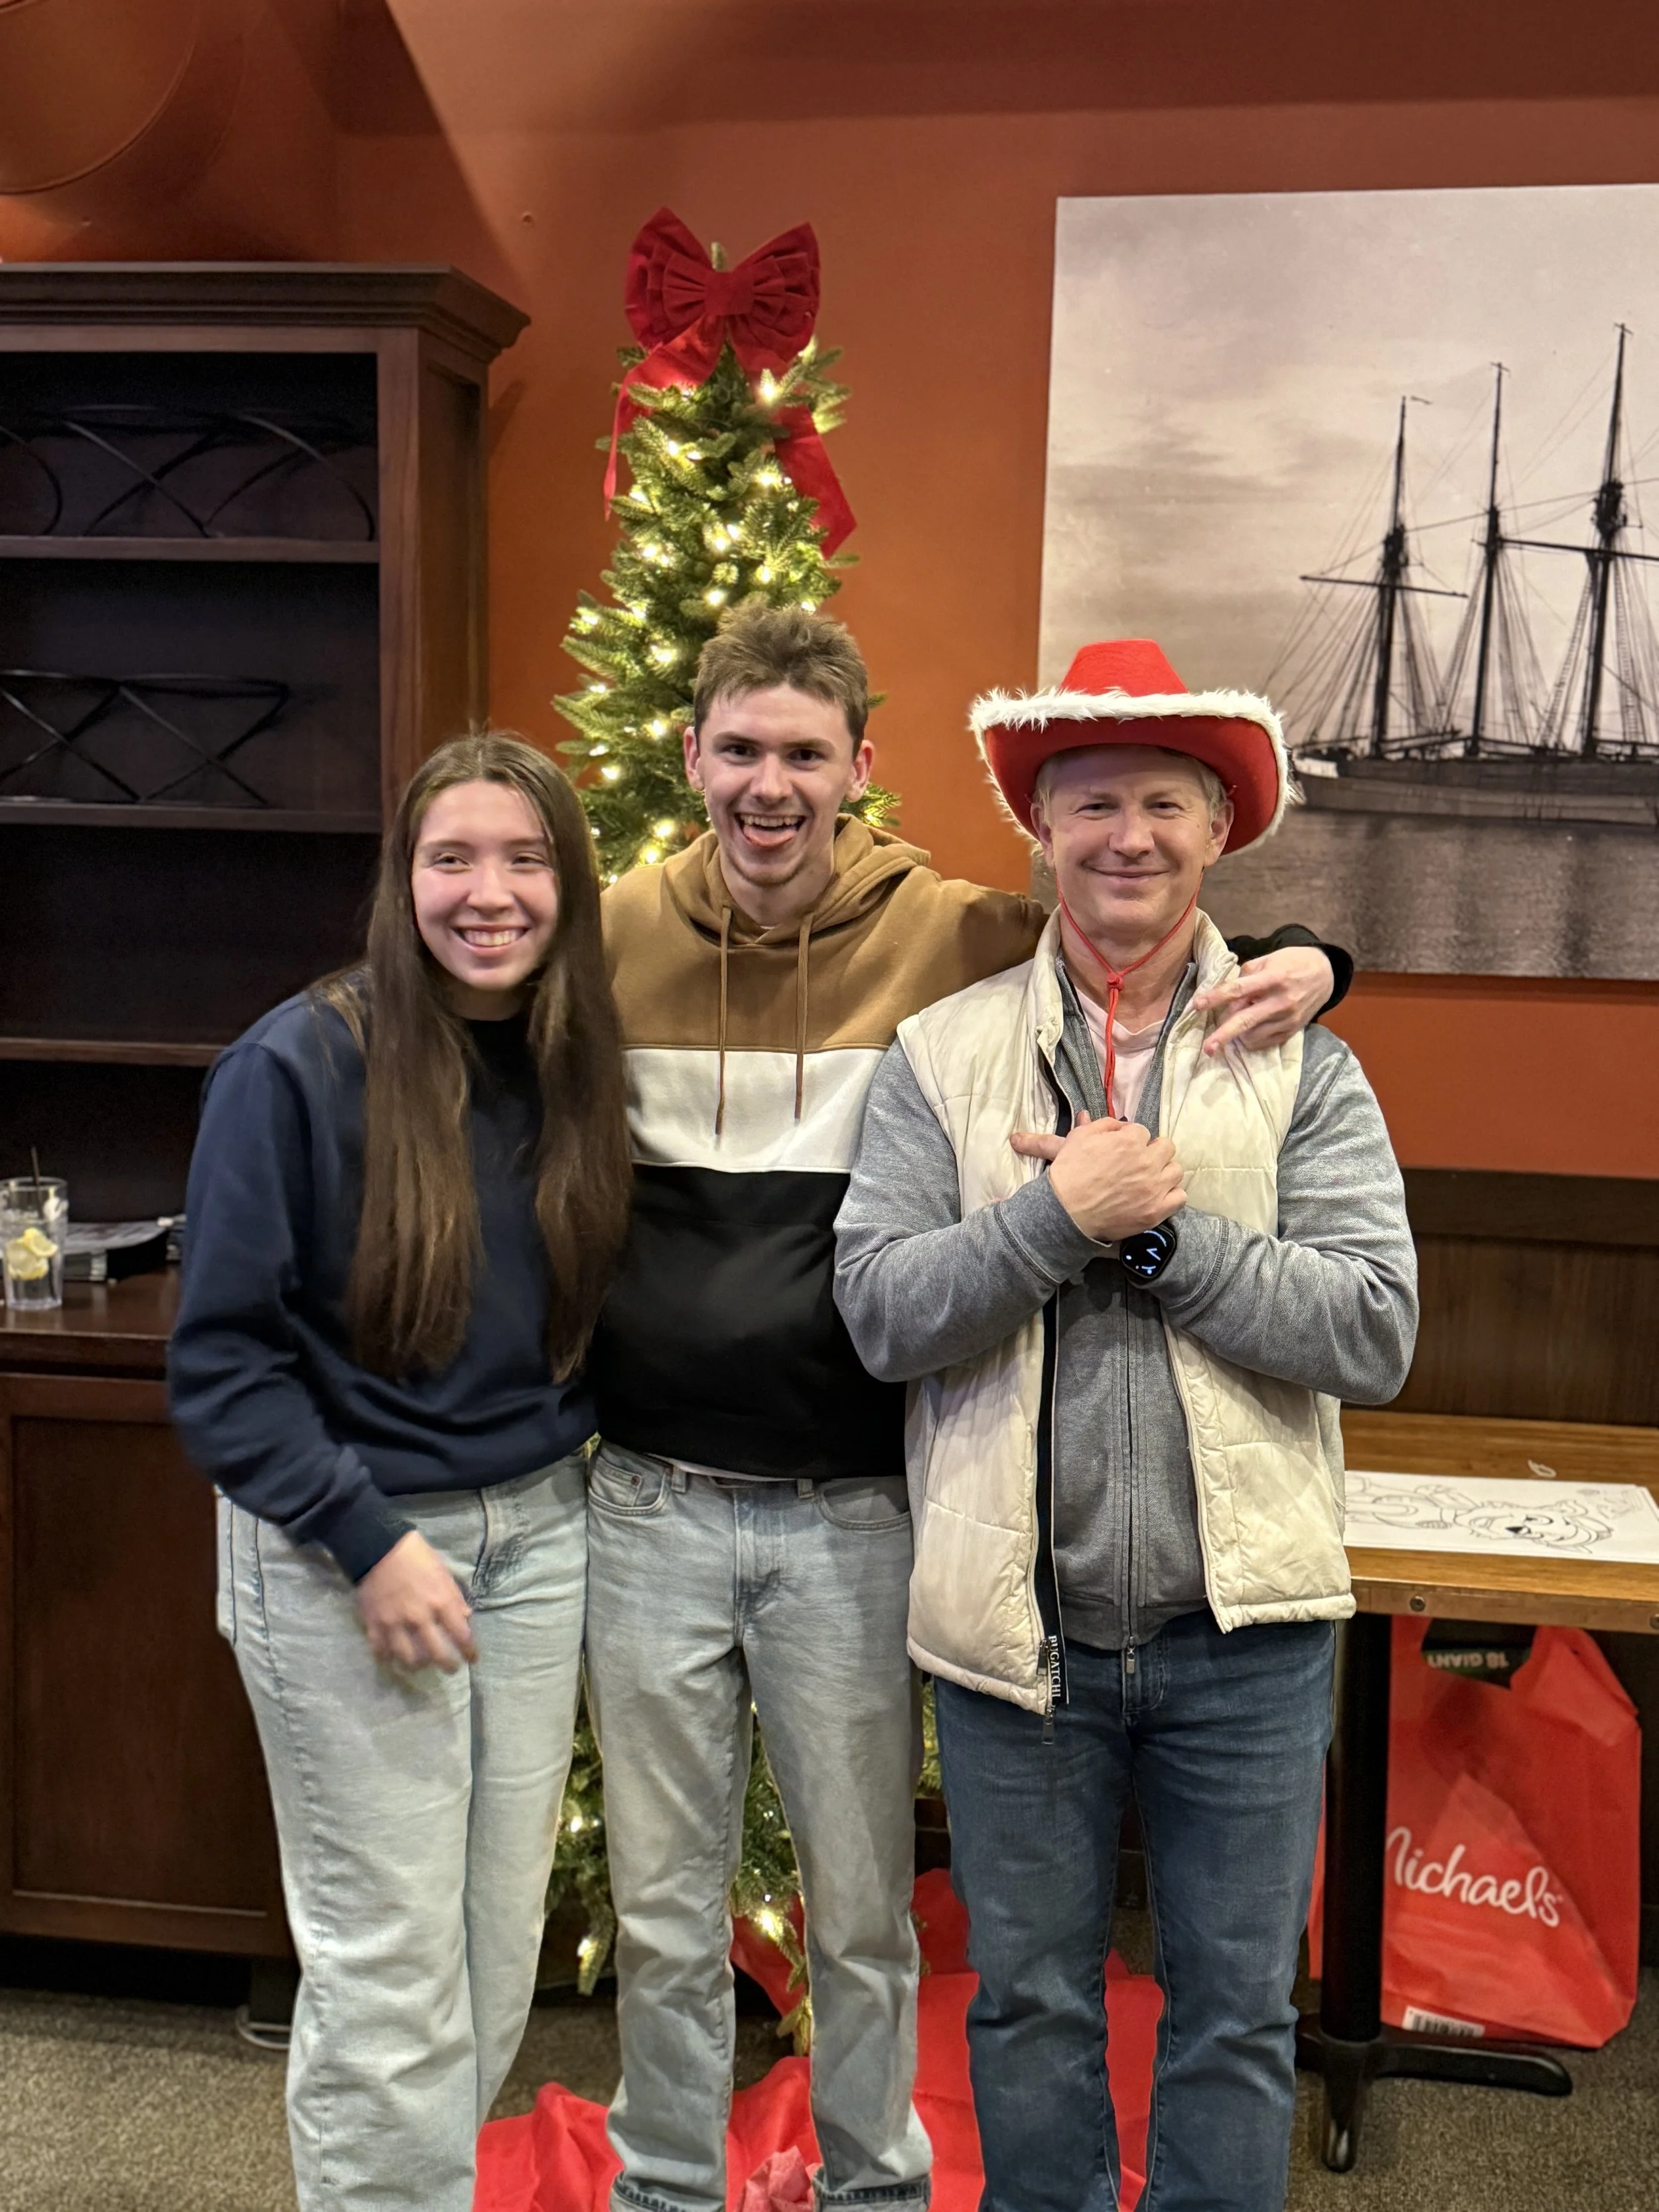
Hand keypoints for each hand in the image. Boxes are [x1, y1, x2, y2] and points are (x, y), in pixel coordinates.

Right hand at [355, 1531, 476, 1672]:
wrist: (378, 1548)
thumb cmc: (416, 1556)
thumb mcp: (443, 1572)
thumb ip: (454, 1597)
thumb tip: (465, 1617)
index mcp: (440, 1602)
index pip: (461, 1635)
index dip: (469, 1651)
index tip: (472, 1659)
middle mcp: (419, 1617)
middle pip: (437, 1654)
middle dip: (448, 1666)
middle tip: (451, 1668)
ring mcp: (395, 1623)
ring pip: (408, 1659)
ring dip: (418, 1665)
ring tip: (421, 1663)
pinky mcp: (374, 1624)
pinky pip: (381, 1651)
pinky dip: (388, 1657)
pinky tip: (393, 1657)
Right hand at [1011, 1112, 1186, 1243]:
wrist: (1064, 1213)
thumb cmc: (1068, 1174)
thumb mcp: (1078, 1139)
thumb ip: (1102, 1125)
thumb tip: (1119, 1122)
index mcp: (1129, 1141)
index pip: (1143, 1131)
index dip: (1131, 1139)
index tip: (1122, 1149)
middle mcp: (1147, 1162)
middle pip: (1166, 1147)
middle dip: (1153, 1151)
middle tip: (1138, 1162)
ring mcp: (1154, 1188)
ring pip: (1176, 1171)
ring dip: (1163, 1172)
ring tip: (1149, 1179)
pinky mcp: (1156, 1211)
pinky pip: (1180, 1197)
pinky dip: (1170, 1195)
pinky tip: (1156, 1196)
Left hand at [1194, 946, 1333, 1055]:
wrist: (1325, 974)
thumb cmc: (1292, 963)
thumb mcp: (1269, 959)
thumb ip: (1247, 975)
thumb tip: (1230, 997)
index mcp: (1273, 978)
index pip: (1239, 989)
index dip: (1216, 997)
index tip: (1197, 1005)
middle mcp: (1281, 1001)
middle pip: (1245, 1020)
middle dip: (1223, 1035)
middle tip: (1206, 1048)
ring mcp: (1288, 1018)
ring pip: (1252, 1034)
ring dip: (1237, 1033)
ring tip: (1237, 1022)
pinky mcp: (1292, 1031)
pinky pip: (1264, 1042)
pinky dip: (1250, 1040)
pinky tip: (1248, 1031)